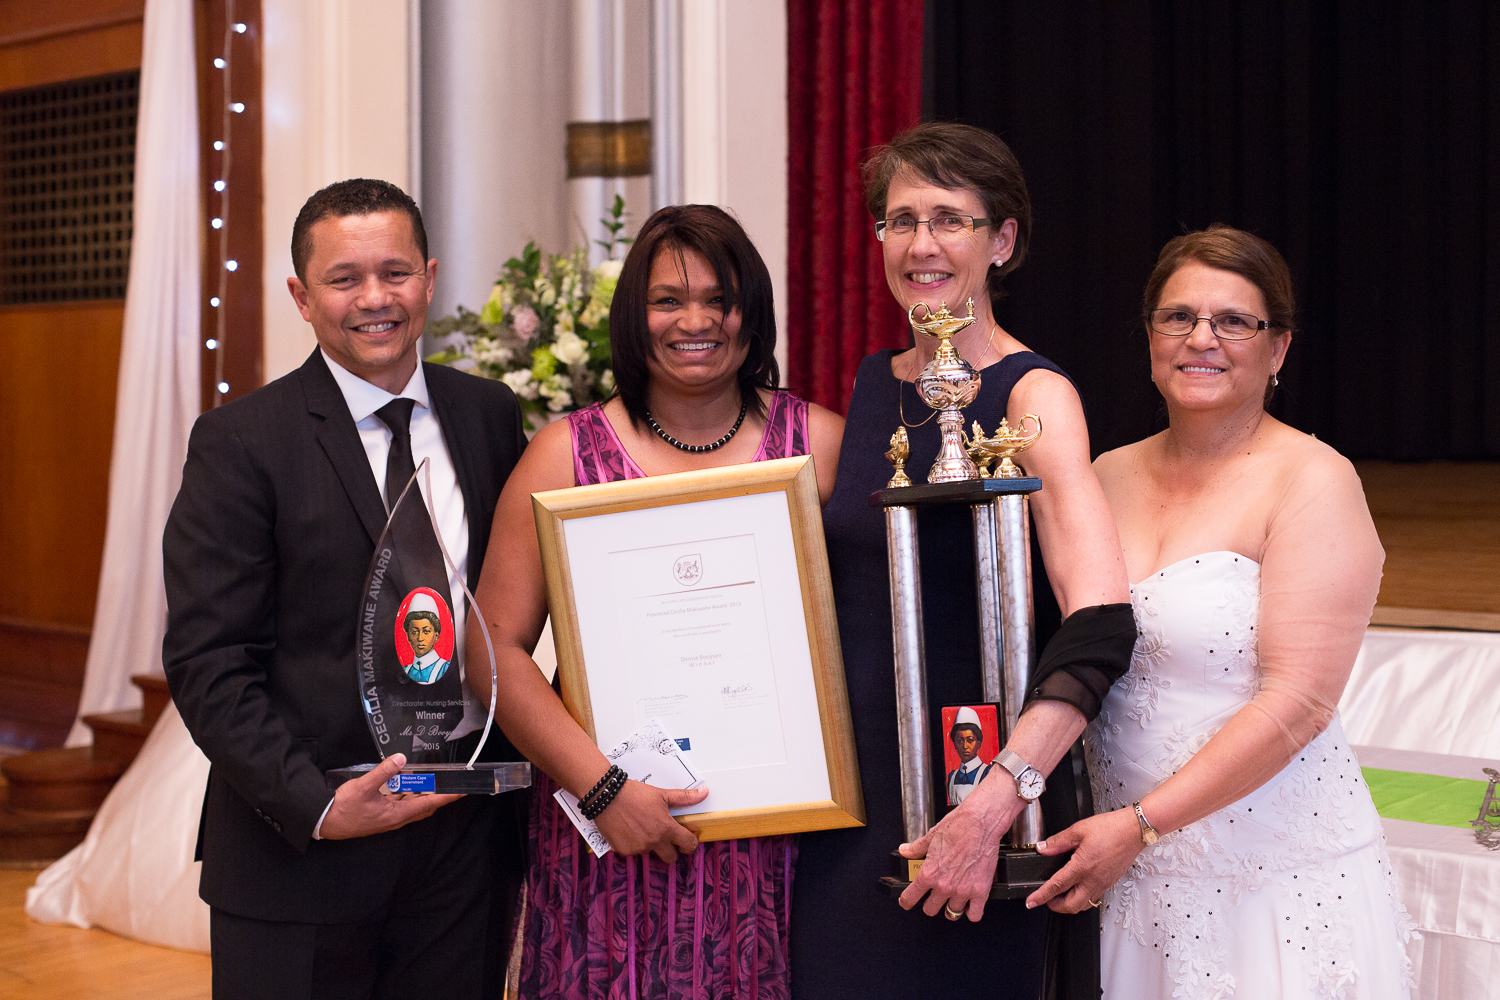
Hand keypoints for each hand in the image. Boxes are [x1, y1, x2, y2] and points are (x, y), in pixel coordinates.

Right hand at [319, 754, 459, 839]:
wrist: (325, 822)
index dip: (446, 797)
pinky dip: (407, 795)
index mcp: (396, 814)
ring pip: (412, 807)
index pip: (428, 804)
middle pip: (424, 807)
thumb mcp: (363, 786)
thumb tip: (401, 758)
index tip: (462, 792)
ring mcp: (389, 819)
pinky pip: (401, 806)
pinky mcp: (381, 817)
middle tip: (448, 782)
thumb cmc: (344, 807)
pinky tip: (404, 784)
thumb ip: (383, 772)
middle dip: (437, 795)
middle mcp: (396, 819)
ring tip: (429, 779)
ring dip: (421, 795)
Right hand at [593, 781, 709, 863]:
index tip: (688, 840)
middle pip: (670, 857)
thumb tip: (704, 793)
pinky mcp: (624, 850)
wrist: (606, 796)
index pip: (688, 845)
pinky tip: (629, 829)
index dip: (690, 844)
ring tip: (641, 826)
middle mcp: (653, 842)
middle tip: (666, 838)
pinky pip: (634, 852)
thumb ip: (685, 797)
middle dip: (671, 850)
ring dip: (650, 844)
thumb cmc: (634, 793)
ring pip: (650, 853)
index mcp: (666, 828)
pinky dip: (633, 843)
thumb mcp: (662, 794)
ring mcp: (638, 848)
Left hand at [896, 774, 1021, 921]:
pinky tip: (969, 904)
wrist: (981, 822)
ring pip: (952, 914)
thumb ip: (916, 848)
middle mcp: (945, 885)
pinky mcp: (981, 891)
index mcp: (929, 873)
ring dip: (951, 907)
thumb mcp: (931, 837)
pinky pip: (974, 915)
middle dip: (930, 904)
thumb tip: (905, 851)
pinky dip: (971, 912)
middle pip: (930, 910)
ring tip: (953, 899)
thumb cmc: (958, 826)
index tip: (906, 901)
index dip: (906, 901)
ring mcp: (963, 891)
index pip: (910, 898)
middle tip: (934, 897)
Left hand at [1026, 807, 1143, 912]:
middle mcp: (1093, 880)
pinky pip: (1094, 898)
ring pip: (1083, 905)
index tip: (1031, 902)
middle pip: (1071, 906)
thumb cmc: (1111, 829)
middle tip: (1046, 899)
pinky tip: (1078, 887)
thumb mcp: (1078, 830)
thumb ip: (1058, 841)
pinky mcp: (1110, 883)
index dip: (1041, 896)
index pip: (1056, 887)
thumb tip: (1043, 848)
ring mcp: (1102, 884)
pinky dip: (1082, 898)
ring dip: (1069, 904)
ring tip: (1060, 895)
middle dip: (1055, 906)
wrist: (1134, 831)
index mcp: (1082, 867)